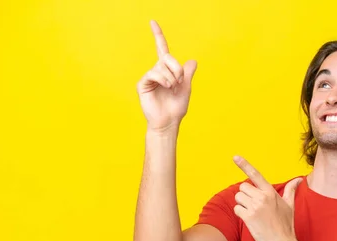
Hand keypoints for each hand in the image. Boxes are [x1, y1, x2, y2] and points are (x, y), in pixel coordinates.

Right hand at [136, 20, 197, 134]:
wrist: (169, 122)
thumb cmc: (176, 107)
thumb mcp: (186, 87)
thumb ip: (187, 73)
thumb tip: (193, 60)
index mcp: (167, 70)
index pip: (161, 49)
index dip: (158, 35)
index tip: (152, 22)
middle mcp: (156, 71)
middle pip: (167, 57)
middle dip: (177, 68)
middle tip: (180, 81)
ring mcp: (149, 77)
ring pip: (161, 66)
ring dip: (172, 77)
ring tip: (172, 88)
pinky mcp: (142, 84)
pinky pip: (153, 73)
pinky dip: (163, 79)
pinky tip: (167, 87)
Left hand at [232, 155, 302, 240]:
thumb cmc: (286, 225)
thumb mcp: (290, 205)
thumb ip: (291, 190)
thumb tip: (299, 179)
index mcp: (271, 193)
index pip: (256, 175)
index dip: (244, 165)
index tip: (235, 157)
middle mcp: (263, 197)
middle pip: (242, 187)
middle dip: (245, 195)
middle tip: (254, 206)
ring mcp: (255, 207)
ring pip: (238, 198)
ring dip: (242, 205)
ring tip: (253, 214)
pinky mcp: (248, 217)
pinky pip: (237, 209)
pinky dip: (240, 214)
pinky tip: (250, 220)